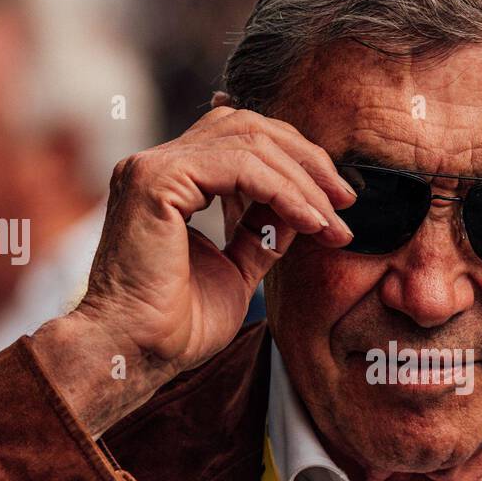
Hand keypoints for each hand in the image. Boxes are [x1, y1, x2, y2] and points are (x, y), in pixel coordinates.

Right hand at [32, 106, 355, 434]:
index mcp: (170, 181)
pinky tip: (309, 220)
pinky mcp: (156, 180)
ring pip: (249, 141)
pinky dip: (282, 190)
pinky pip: (239, 166)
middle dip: (307, 160)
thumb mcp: (235, 272)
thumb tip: (303, 210)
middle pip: (249, 127)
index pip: (241, 141)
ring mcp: (153, 168)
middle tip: (346, 200)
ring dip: (302, 179)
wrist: (135, 353)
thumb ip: (261, 234)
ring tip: (332, 219)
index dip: (296, 163)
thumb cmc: (174, 328)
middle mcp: (157, 165)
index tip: (337, 204)